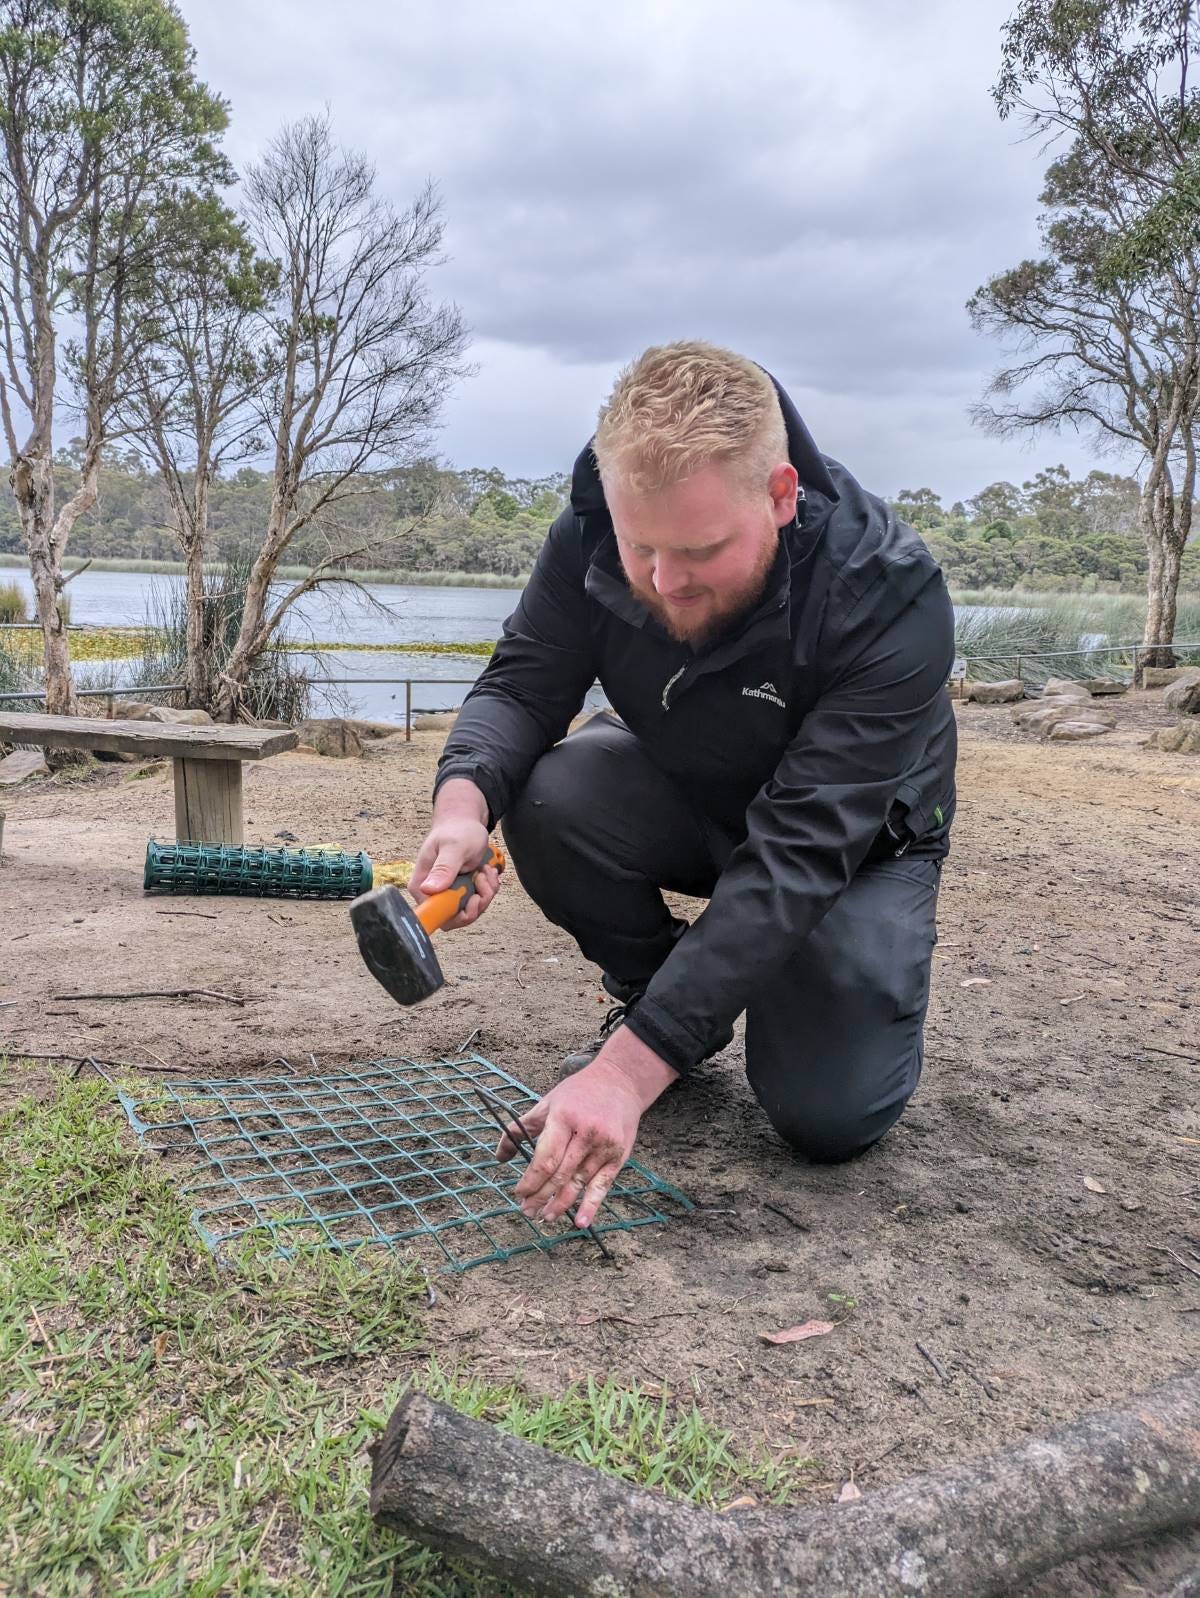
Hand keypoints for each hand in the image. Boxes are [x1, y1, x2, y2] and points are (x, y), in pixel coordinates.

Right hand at [409, 779, 497, 929]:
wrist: (465, 823)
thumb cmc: (456, 831)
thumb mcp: (453, 847)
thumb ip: (443, 868)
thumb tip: (428, 890)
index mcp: (422, 886)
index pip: (435, 917)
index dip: (457, 915)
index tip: (473, 897)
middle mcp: (432, 894)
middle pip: (456, 918)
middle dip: (477, 902)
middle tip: (483, 878)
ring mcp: (448, 894)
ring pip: (470, 911)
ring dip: (485, 893)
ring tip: (485, 870)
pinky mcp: (461, 893)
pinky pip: (477, 903)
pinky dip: (488, 889)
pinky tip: (487, 871)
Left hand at [498, 1027, 678, 1229]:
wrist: (621, 1082)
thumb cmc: (578, 1092)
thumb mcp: (548, 1103)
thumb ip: (521, 1128)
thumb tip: (500, 1156)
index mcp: (565, 1118)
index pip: (546, 1158)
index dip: (531, 1181)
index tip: (518, 1193)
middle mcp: (587, 1133)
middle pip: (560, 1174)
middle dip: (541, 1196)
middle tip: (527, 1211)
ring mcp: (605, 1146)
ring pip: (579, 1182)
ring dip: (560, 1204)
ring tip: (545, 1217)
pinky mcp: (619, 1156)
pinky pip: (602, 1186)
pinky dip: (591, 1206)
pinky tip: (580, 1222)